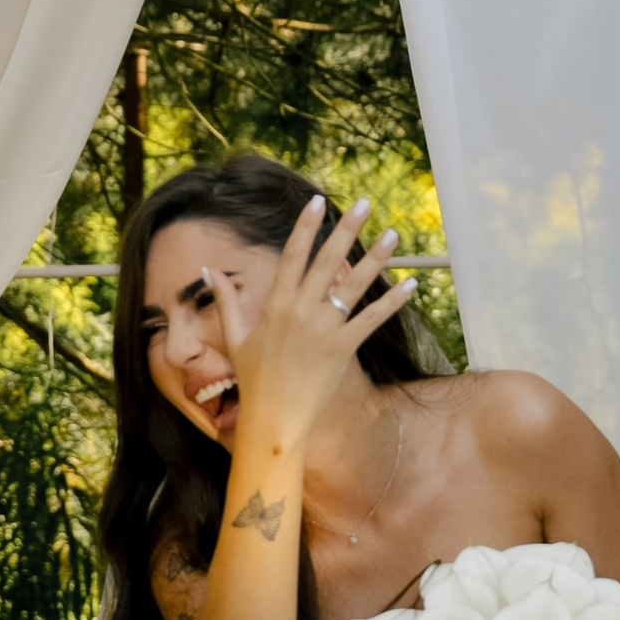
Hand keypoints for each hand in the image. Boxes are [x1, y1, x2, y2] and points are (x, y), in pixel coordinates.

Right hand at [223, 196, 415, 440]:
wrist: (273, 418)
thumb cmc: (253, 378)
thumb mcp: (234, 336)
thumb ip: (226, 300)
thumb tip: (208, 269)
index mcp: (275, 304)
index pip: (292, 254)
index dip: (306, 226)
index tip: (317, 201)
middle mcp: (300, 311)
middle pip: (327, 261)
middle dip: (346, 229)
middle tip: (364, 203)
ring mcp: (323, 329)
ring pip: (353, 286)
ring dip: (375, 258)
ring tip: (392, 234)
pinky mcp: (343, 349)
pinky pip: (371, 320)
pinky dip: (392, 303)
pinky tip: (411, 286)